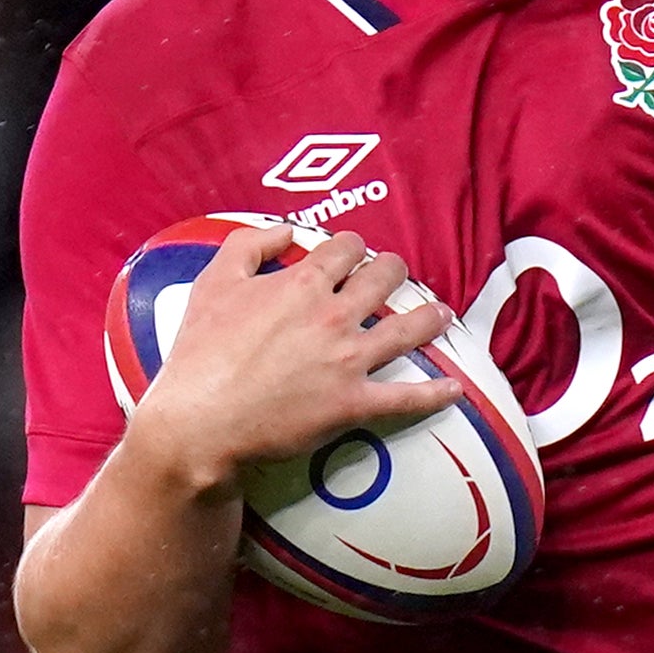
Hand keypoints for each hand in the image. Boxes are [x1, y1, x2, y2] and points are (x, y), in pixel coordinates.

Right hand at [122, 225, 457, 496]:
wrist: (199, 422)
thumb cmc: (199, 354)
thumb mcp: (212, 282)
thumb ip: (248, 245)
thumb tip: (285, 230)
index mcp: (302, 283)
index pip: (347, 248)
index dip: (353, 247)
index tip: (352, 254)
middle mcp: (333, 315)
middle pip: (385, 278)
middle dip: (393, 272)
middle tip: (394, 277)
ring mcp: (348, 360)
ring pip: (408, 329)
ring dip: (429, 318)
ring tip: (440, 315)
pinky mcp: (353, 404)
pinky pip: (406, 398)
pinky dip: (434, 394)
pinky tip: (454, 389)